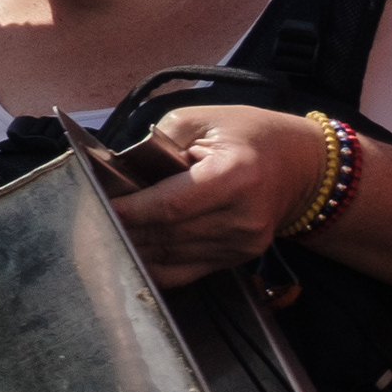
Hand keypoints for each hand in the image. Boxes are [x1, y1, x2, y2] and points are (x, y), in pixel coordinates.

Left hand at [109, 103, 330, 286]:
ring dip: (133, 247)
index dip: (129, 210)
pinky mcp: (237, 259)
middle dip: (123, 228)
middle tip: (86, 221)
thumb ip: (158, 141)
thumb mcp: (204, 119)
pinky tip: (127, 254)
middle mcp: (242, 218)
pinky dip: (152, 265)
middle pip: (167, 234)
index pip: (170, 205)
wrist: (305, 168)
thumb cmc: (251, 135)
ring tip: (99, 235)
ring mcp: (243, 245)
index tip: (93, 206)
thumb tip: (119, 167)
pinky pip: (184, 272)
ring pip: (171, 255)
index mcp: (235, 177)